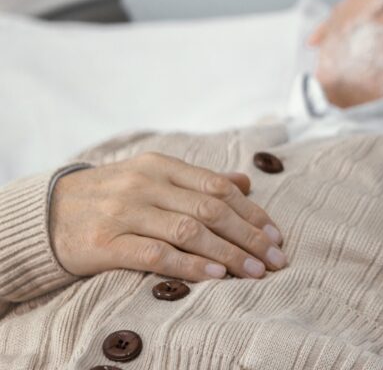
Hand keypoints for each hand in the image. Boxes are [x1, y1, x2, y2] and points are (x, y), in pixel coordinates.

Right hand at [50, 152, 286, 280]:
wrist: (45, 212)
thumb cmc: (111, 196)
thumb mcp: (153, 176)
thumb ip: (198, 181)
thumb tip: (245, 182)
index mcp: (162, 165)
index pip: (219, 188)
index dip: (253, 213)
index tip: (277, 235)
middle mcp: (146, 184)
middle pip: (211, 210)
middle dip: (250, 237)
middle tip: (276, 259)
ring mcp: (125, 212)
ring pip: (189, 232)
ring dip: (228, 254)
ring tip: (254, 272)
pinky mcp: (105, 243)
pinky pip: (156, 254)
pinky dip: (189, 266)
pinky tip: (215, 277)